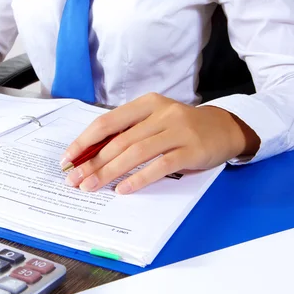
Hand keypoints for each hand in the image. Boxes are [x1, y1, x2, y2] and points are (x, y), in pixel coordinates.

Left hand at [61, 93, 259, 193]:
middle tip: (74, 179)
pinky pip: (160, 166)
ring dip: (109, 172)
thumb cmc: (181, 128)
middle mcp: (161, 114)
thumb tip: (92, 156)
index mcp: (146, 104)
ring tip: (91, 186)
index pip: (107, 122)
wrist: (224, 128)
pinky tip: (123, 189)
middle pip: (118, 141)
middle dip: (92, 162)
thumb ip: (129, 133)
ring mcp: (177, 131)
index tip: (68, 158)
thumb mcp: (155, 121)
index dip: (84, 141)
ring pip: (136, 153)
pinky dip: (139, 178)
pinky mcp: (191, 150)